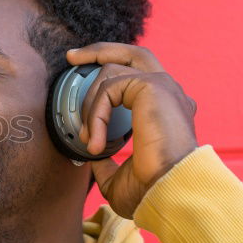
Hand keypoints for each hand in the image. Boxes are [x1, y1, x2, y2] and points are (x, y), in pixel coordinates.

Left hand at [65, 43, 197, 218]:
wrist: (171, 191)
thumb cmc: (153, 190)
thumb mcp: (120, 177)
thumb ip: (107, 163)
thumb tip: (92, 156)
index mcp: (166, 109)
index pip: (138, 76)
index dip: (109, 74)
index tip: (84, 81)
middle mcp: (169, 92)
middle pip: (133, 53)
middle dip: (99, 51)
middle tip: (71, 58)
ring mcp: (163, 86)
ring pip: (111, 72)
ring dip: (89, 105)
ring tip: (86, 138)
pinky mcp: (152, 86)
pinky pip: (109, 88)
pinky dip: (95, 113)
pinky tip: (95, 141)